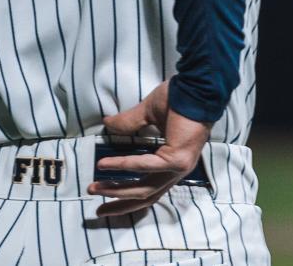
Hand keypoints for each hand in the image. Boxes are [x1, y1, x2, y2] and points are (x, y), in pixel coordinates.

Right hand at [89, 81, 211, 216]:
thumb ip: (129, 122)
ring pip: (145, 189)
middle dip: (120, 202)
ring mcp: (179, 166)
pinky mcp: (176, 159)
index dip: (127, 195)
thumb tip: (107, 123)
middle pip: (147, 196)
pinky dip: (123, 165)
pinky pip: (144, 166)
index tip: (105, 197)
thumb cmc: (179, 96)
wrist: (197, 84)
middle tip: (97, 208)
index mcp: (175, 160)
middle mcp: (178, 169)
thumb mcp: (148, 113)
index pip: (151, 188)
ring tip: (95, 187)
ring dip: (117, 190)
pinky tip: (105, 164)